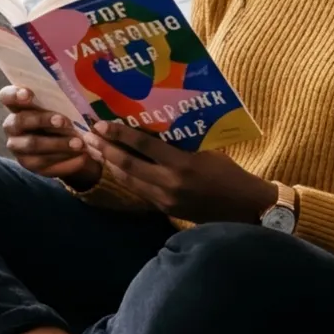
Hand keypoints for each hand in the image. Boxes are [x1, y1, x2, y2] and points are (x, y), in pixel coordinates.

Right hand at [0, 86, 104, 193]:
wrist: (69, 145)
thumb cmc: (62, 117)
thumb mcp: (61, 107)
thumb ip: (60, 102)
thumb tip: (74, 100)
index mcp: (17, 106)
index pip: (6, 96)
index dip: (14, 95)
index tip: (29, 94)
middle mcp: (12, 127)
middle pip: (20, 121)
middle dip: (42, 120)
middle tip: (64, 122)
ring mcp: (18, 148)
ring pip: (33, 145)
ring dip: (58, 144)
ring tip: (79, 144)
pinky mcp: (29, 164)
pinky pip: (45, 163)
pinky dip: (65, 161)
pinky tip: (81, 158)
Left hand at [85, 121, 276, 223]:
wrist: (246, 208)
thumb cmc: (231, 174)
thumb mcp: (208, 151)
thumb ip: (181, 144)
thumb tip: (156, 128)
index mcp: (182, 164)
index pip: (143, 146)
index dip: (119, 135)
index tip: (100, 124)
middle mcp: (169, 183)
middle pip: (127, 165)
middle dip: (105, 149)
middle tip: (88, 136)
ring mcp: (165, 199)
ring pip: (128, 180)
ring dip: (109, 164)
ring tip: (94, 150)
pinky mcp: (164, 209)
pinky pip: (138, 190)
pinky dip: (124, 177)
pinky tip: (115, 167)